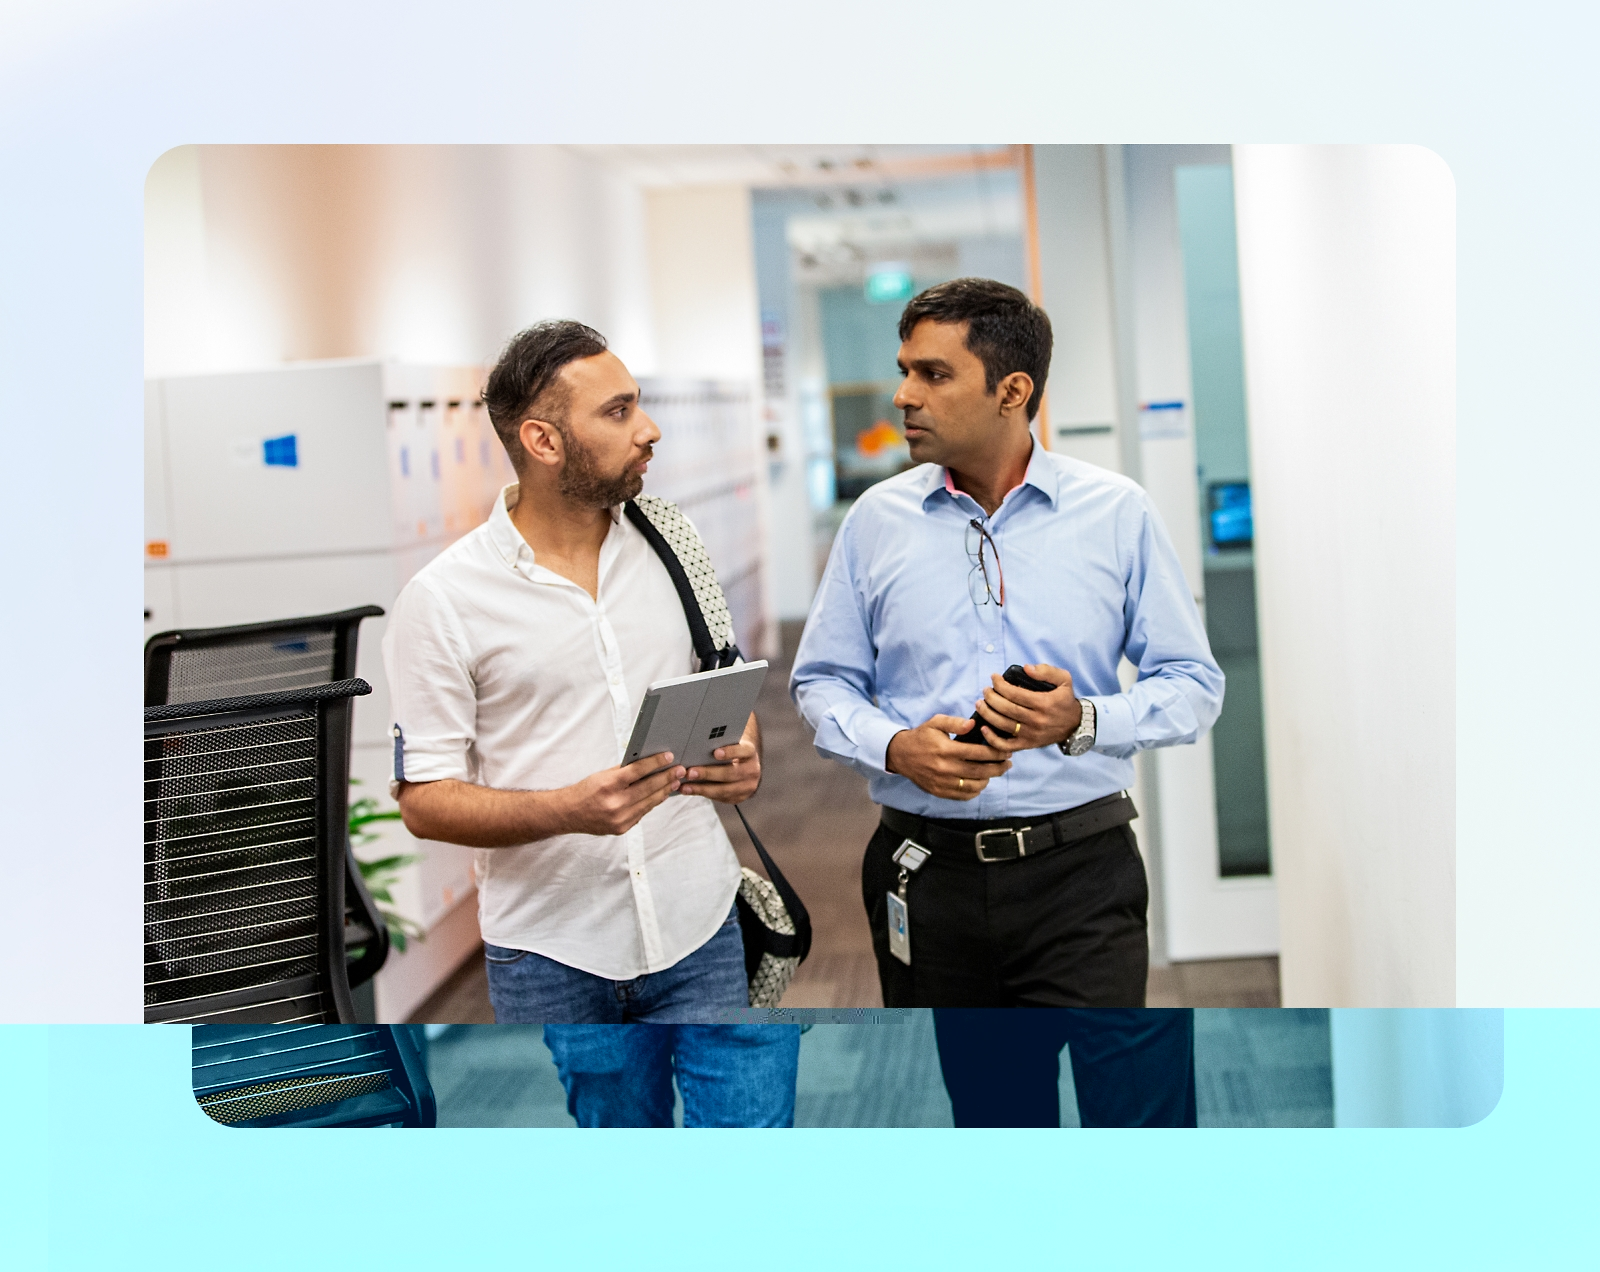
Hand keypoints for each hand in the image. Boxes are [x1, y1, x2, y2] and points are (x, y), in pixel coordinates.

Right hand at [560, 752, 684, 835]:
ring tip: (674, 782)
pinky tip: (660, 795)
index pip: (639, 770)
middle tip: (679, 770)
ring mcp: (620, 818)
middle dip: (667, 777)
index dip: (656, 762)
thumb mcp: (602, 775)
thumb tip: (647, 764)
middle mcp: (616, 803)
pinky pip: (642, 813)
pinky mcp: (622, 828)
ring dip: (664, 791)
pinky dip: (652, 803)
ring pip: (649, 802)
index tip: (669, 757)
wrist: (568, 814)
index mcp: (609, 785)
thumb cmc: (585, 791)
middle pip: (649, 787)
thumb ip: (624, 771)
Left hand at [680, 713, 761, 803]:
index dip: (730, 752)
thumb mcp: (729, 739)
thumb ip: (719, 736)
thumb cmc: (729, 746)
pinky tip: (688, 789)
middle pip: (730, 773)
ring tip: (684, 785)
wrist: (745, 763)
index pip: (743, 751)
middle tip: (689, 772)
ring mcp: (747, 785)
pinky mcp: (739, 797)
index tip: (715, 752)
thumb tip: (698, 723)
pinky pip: (720, 798)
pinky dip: (702, 794)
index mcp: (749, 751)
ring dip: (702, 788)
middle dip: (708, 773)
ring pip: (724, 790)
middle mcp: (752, 769)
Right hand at [885, 714, 1011, 801]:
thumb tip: (973, 725)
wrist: (901, 755)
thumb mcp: (935, 723)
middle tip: (1008, 763)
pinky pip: (963, 795)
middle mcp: (944, 768)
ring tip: (995, 772)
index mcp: (945, 749)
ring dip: (989, 779)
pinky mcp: (939, 792)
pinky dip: (976, 790)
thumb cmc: (921, 737)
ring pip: (974, 786)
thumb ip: (954, 723)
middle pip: (980, 771)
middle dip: (998, 767)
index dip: (995, 753)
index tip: (1006, 751)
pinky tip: (980, 782)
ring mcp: (942, 782)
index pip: (978, 753)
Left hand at [971, 663, 1082, 752]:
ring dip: (988, 714)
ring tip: (980, 703)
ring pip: (1003, 725)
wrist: (1075, 725)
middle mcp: (1036, 720)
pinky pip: (1007, 745)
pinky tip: (984, 728)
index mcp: (1043, 703)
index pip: (1015, 693)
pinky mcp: (1028, 744)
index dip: (1000, 685)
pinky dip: (993, 739)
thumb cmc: (1065, 700)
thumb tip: (1026, 668)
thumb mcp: (1064, 680)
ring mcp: (1031, 734)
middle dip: (991, 698)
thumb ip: (1047, 671)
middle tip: (985, 690)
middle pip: (1007, 709)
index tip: (993, 678)